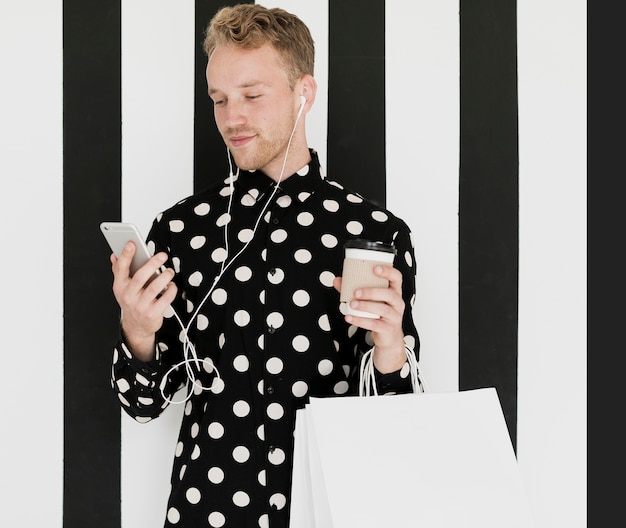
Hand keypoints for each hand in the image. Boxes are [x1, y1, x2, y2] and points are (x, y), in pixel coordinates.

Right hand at [110, 241, 177, 360]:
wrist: (136, 327)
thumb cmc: (132, 302)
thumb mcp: (122, 288)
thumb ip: (119, 271)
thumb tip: (114, 255)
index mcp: (120, 287)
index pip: (120, 269)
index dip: (125, 255)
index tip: (132, 243)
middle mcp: (129, 296)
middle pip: (140, 277)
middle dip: (152, 264)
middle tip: (162, 255)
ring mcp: (140, 306)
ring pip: (155, 287)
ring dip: (165, 276)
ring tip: (169, 271)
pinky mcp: (153, 313)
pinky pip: (165, 298)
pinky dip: (171, 290)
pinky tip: (172, 285)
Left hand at [333, 265, 406, 372]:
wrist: (387, 335)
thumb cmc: (379, 313)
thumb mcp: (370, 299)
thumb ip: (353, 288)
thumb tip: (337, 280)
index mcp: (394, 291)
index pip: (396, 277)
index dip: (388, 271)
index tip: (375, 268)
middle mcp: (397, 303)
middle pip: (389, 294)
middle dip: (371, 292)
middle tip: (356, 292)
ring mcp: (394, 316)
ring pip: (382, 309)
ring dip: (365, 306)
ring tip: (352, 304)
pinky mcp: (388, 329)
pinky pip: (375, 324)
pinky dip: (360, 320)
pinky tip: (350, 317)